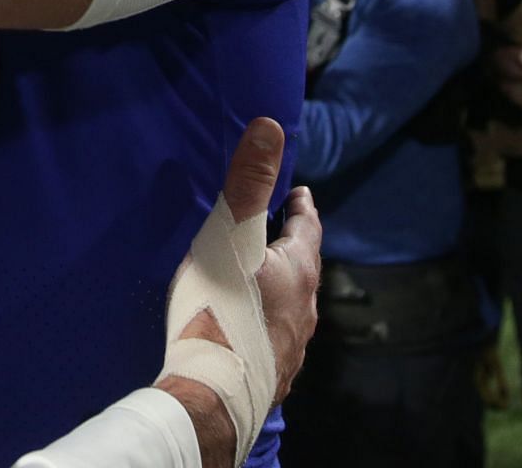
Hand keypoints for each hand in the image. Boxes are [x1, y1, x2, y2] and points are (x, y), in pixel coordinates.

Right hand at [156, 119, 320, 467]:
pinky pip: (272, 335)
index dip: (303, 206)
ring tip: (257, 275)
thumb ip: (247, 185)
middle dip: (290, 245)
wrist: (212, 394)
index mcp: (298, 272)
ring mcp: (290, 346)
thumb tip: (270, 127)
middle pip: (303, 267)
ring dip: (279, 286)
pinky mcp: (270, 373)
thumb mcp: (230, 238)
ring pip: (291, 305)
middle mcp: (304, 309)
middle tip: (275, 227)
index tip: (300, 190)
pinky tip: (244, 325)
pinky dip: (263, 319)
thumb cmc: (220, 310)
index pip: (309, 228)